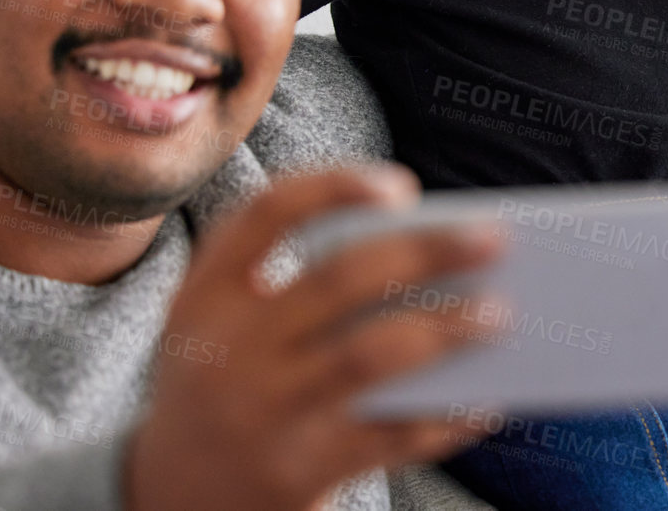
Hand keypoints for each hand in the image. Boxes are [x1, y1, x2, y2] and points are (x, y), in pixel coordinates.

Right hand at [125, 164, 505, 510]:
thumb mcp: (224, 325)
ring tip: (500, 314)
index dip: (335, 188)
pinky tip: (487, 401)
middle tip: (495, 237)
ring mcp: (259, 413)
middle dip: (425, 253)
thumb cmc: (226, 381)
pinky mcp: (294, 473)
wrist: (166, 498)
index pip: (266, 214)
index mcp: (204, 293)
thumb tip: (432, 261)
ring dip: (444, 330)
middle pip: (337, 281)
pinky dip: (444, 418)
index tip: (405, 188)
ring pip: (368, 357)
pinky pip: (386, 438)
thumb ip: (297, 285)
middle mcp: (225, 348)